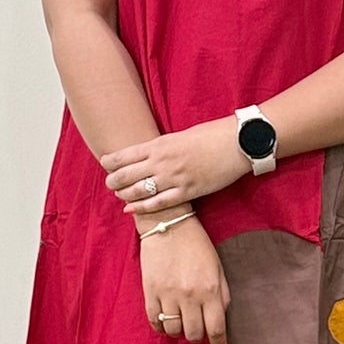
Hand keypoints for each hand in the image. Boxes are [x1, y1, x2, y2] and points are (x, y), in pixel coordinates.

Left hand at [102, 117, 248, 217]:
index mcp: (160, 143)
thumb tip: (149, 153)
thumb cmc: (211, 134)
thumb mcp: (181, 134)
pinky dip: (142, 207)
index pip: (124, 155)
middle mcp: (162, 161)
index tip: (105, 164)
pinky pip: (159, 203)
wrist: (238, 142)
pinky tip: (130, 209)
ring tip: (119, 194)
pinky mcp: (188, 191)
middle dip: (113, 181)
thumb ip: (162, 145)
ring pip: (139, 191)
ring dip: (124, 194)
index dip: (110, 162)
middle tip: (110, 183)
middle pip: (126, 175)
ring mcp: (174, 178)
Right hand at [140, 217, 229, 343]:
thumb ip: (222, 294)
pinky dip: (160, 326)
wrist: (168, 224)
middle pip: (194, 333)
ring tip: (181, 324)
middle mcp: (190, 296)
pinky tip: (165, 321)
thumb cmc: (196, 244)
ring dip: (179, 331)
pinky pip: (154, 320)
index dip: (219, 343)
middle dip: (198, 337)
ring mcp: (168, 294)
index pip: (216, 328)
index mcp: (210, 290)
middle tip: (198, 332)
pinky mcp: (150, 291)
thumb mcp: (217, 267)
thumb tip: (220, 318)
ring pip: (173, 330)